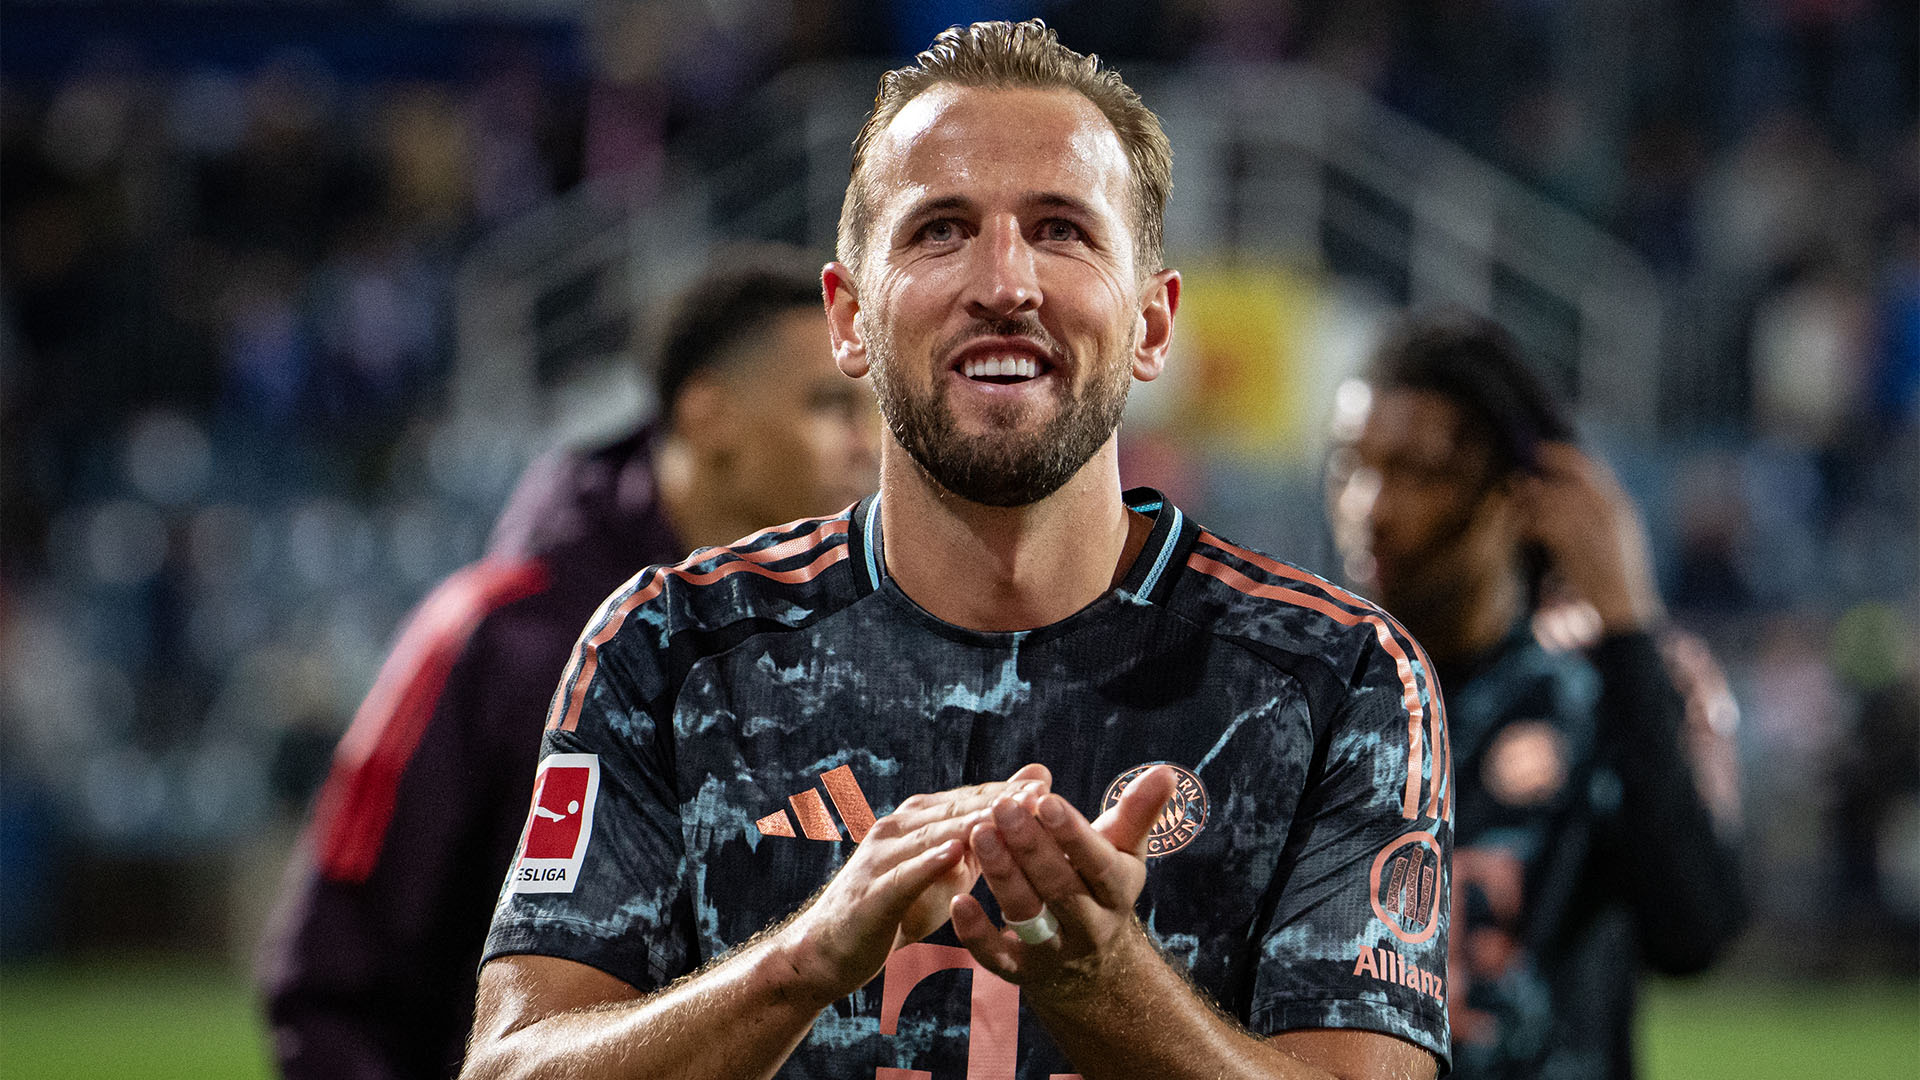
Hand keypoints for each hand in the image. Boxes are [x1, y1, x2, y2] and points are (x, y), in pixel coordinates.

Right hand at [773, 765, 1050, 1006]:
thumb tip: (1021, 799)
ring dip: (970, 823)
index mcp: (917, 821)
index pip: (969, 799)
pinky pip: (903, 875)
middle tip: (1039, 793)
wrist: (830, 950)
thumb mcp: (946, 869)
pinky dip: (928, 862)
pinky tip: (955, 853)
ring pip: (932, 835)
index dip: (1007, 792)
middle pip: (954, 809)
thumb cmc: (896, 907)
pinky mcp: (871, 893)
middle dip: (997, 800)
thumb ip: (981, 836)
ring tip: (1007, 813)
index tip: (1047, 785)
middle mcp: (897, 829)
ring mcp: (880, 858)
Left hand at [949, 764, 1178, 997]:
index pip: (1099, 863)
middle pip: (1059, 887)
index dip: (1073, 834)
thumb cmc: (1100, 883)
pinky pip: (998, 957)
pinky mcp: (1021, 970)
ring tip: (979, 833)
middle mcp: (1091, 925)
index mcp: (1117, 891)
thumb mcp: (1123, 851)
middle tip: (1002, 806)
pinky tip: (959, 901)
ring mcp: (1055, 950)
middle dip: (1029, 846)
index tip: (1046, 800)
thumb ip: (1138, 812)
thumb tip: (1166, 771)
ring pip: (1027, 914)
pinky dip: (977, 935)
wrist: (1091, 963)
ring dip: (1002, 874)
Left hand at [1517, 443, 1663, 634]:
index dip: (1562, 455)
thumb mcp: (1615, 539)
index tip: (1540, 451)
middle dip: (1541, 480)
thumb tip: (1566, 491)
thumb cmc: (1615, 578)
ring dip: (1532, 505)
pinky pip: (1546, 525)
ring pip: (1554, 501)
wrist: (1624, 611)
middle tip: (1520, 483)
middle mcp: (1612, 512)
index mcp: (1623, 508)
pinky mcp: (1578, 548)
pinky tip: (1527, 535)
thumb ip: (1595, 513)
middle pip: (1568, 480)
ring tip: (1522, 516)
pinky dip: (1532, 527)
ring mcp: (1596, 528)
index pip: (1590, 468)